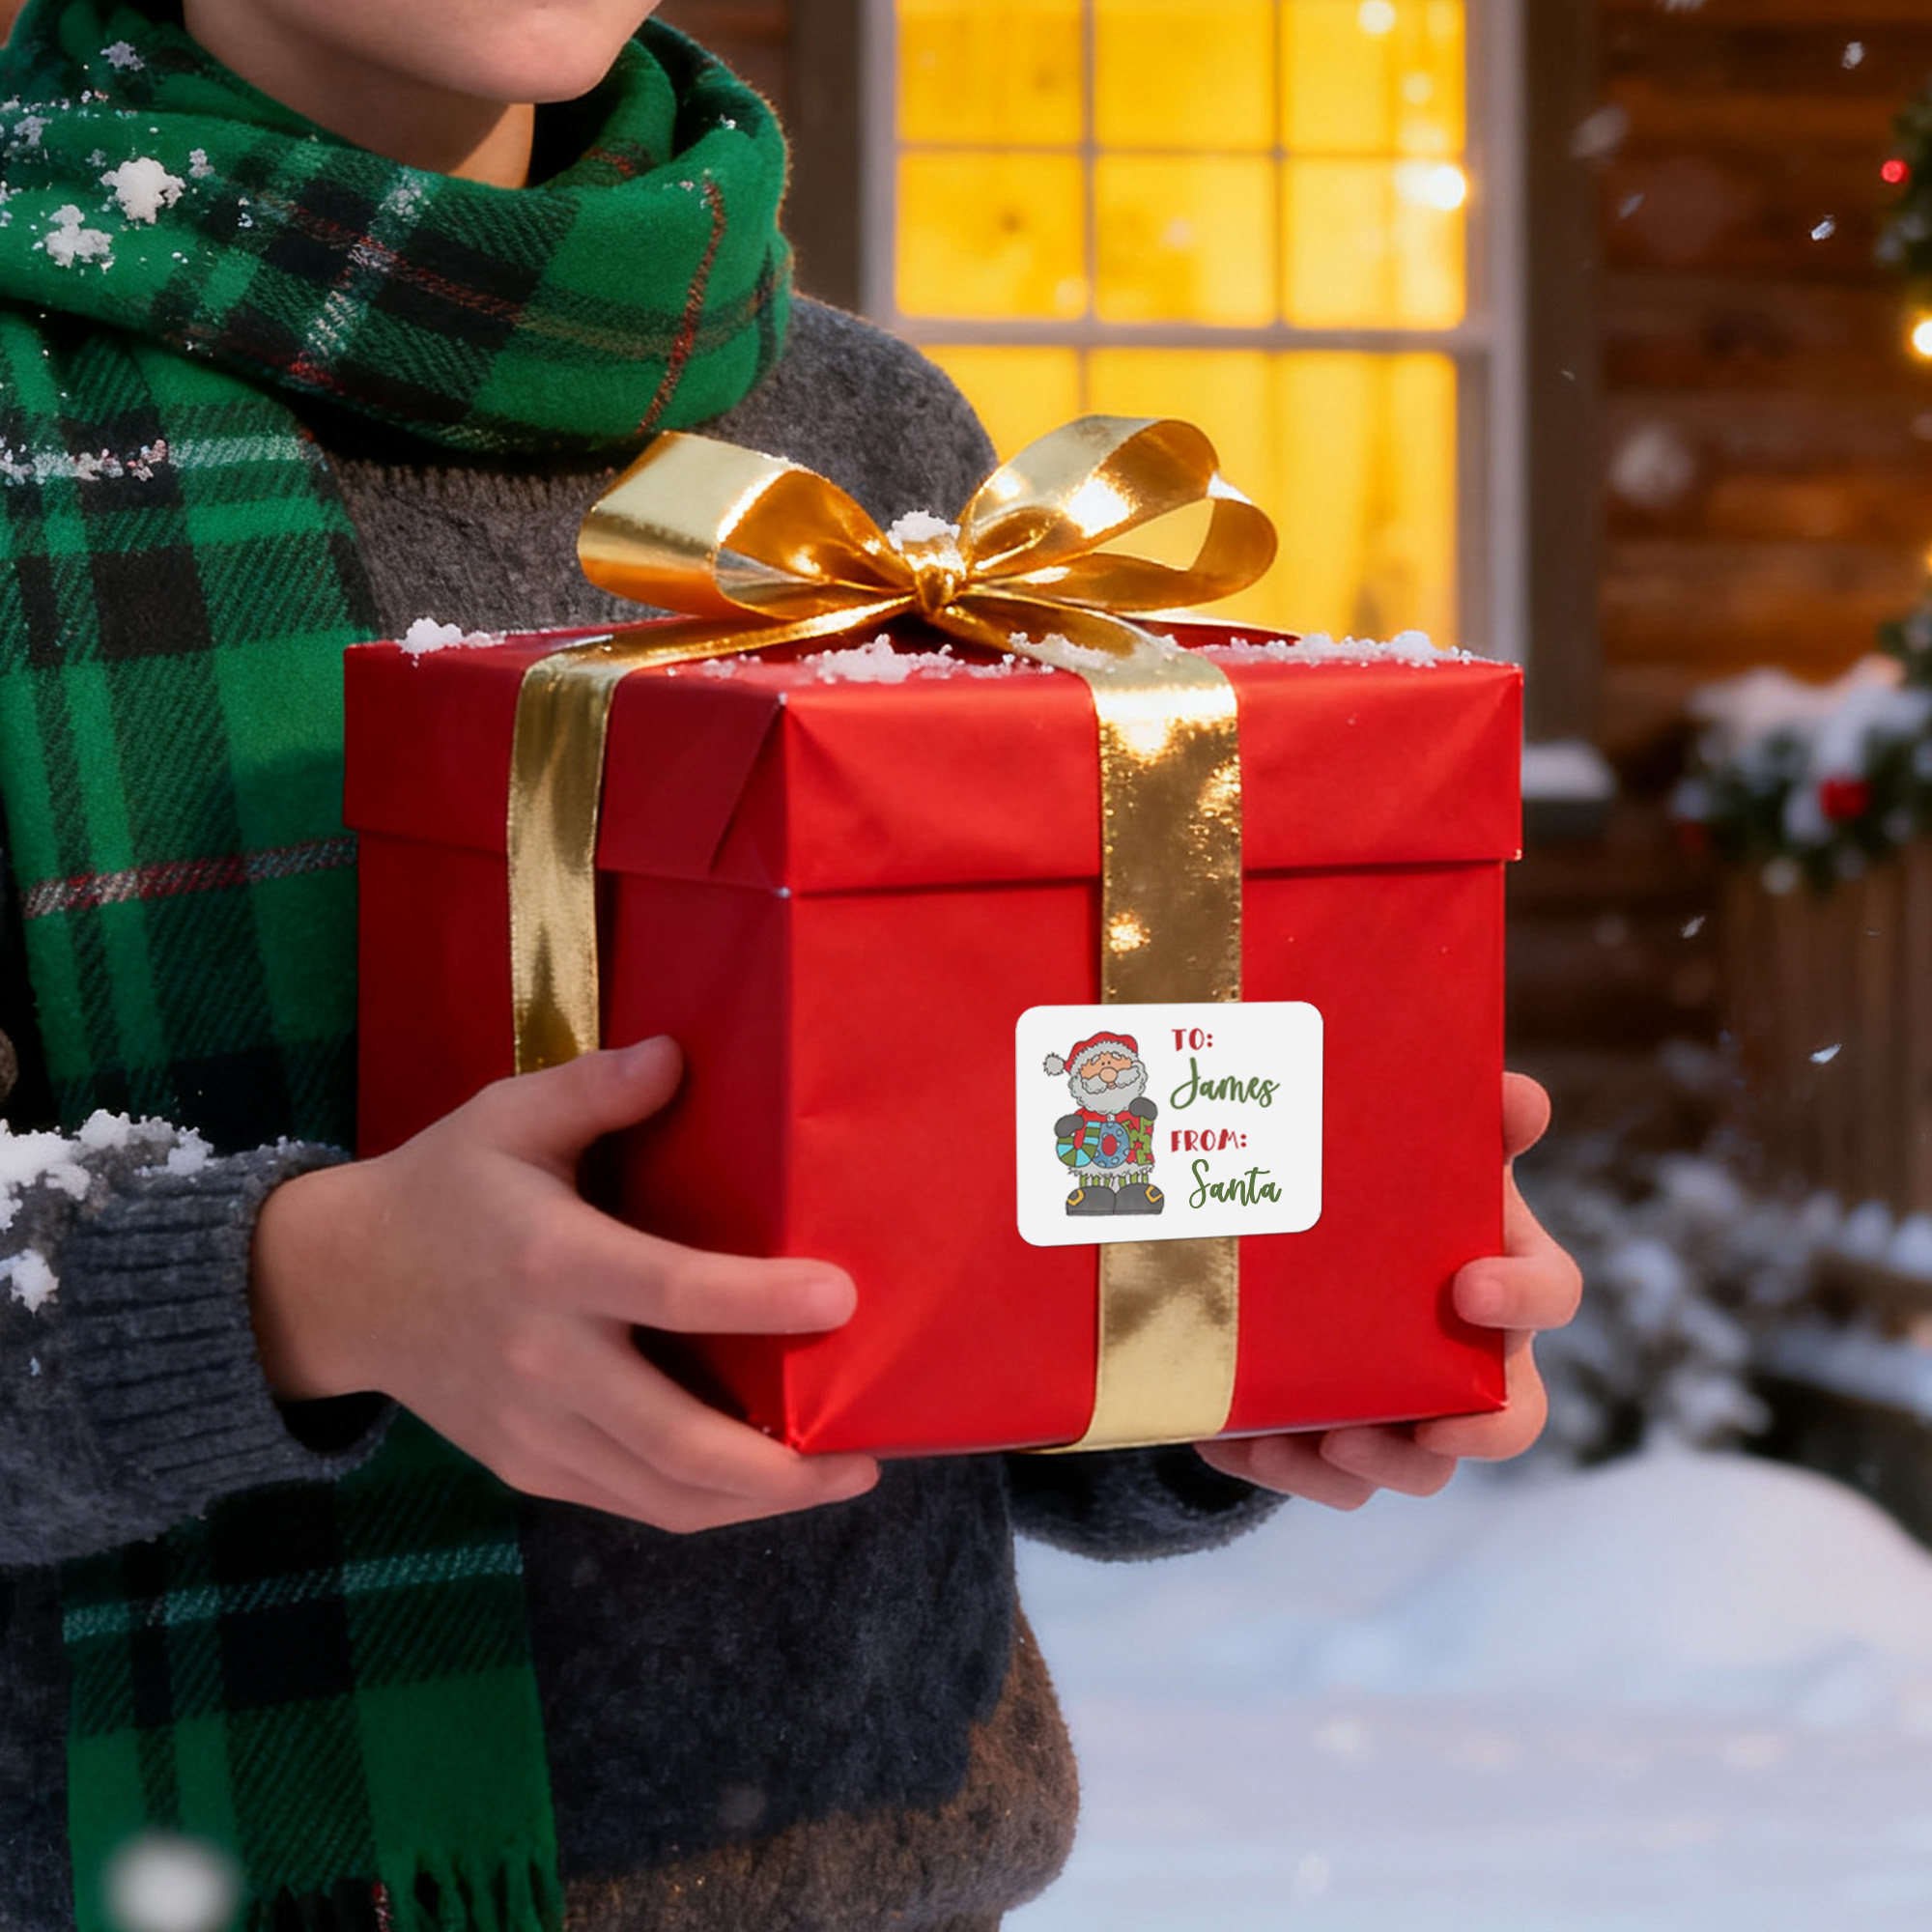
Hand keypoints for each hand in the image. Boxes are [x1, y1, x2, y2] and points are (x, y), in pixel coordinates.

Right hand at [250, 1036, 878, 1531]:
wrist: (338, 1289)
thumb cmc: (442, 1190)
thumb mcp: (505, 1117)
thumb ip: (593, 1088)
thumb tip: (676, 1056)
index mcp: (550, 1262)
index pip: (670, 1291)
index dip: (759, 1300)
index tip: (841, 1297)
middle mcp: (546, 1361)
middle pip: (677, 1439)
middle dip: (782, 1465)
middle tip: (865, 1452)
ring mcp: (535, 1430)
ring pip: (664, 1494)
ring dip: (759, 1499)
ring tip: (838, 1472)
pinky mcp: (530, 1468)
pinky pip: (633, 1503)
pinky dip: (705, 1501)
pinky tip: (763, 1478)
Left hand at [1194, 1071, 1580, 1509]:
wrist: (1309, 1228)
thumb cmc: (1387, 1187)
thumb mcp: (1422, 1146)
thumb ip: (1470, 1119)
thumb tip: (1517, 1095)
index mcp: (1502, 1273)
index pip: (1550, 1293)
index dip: (1524, 1298)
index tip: (1469, 1288)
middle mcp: (1472, 1356)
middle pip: (1510, 1418)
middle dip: (1477, 1431)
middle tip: (1431, 1427)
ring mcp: (1410, 1410)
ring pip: (1417, 1469)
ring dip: (1370, 1465)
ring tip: (1312, 1442)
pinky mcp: (1341, 1440)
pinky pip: (1323, 1476)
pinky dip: (1276, 1462)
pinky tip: (1227, 1435)